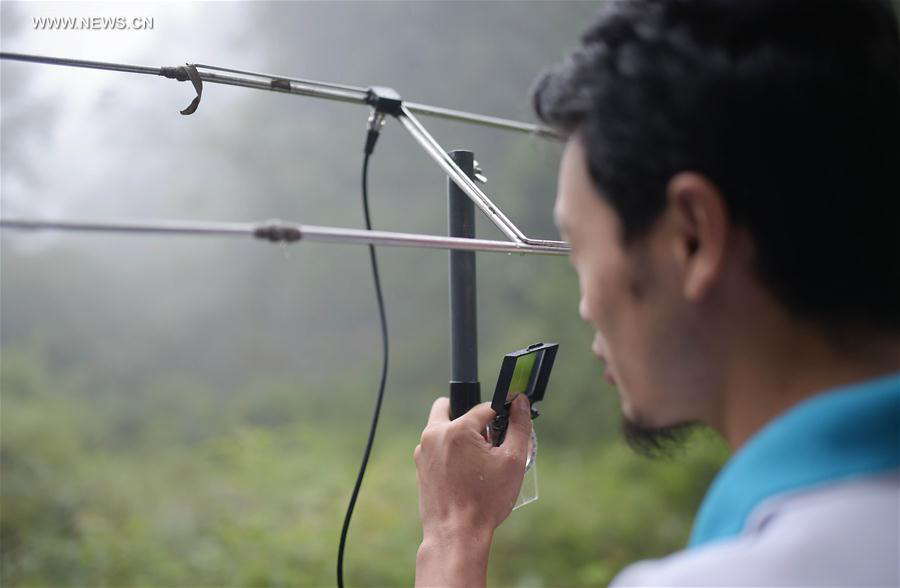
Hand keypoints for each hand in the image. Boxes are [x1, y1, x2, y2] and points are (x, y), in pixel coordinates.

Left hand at [414, 394, 532, 540]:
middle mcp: (434, 434)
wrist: (456, 534)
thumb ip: (519, 426)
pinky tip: (465, 474)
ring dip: (460, 435)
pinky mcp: (421, 466)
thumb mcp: (512, 461)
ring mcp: (423, 450)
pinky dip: (450, 452)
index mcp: (457, 429)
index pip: (485, 407)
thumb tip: (520, 402)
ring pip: (444, 428)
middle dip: (471, 417)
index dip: (502, 415)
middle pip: (453, 407)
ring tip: (479, 462)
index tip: (510, 426)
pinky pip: (437, 447)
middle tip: (488, 439)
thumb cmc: (485, 500)